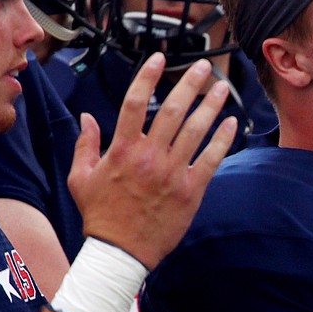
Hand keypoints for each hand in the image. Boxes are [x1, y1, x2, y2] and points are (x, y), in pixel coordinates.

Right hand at [68, 54, 236, 269]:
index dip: (148, 76)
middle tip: (204, 66)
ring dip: (211, 106)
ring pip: (195, 131)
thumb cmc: (101, 216)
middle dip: (190, 84)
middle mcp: (149, 156)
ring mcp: (172, 173)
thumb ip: (85, 144)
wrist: (121, 253)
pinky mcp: (190, 192)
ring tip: (222, 88)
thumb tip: (86, 117)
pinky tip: (231, 124)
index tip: (160, 58)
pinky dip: (222, 140)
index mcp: (122, 149)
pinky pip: (210, 160)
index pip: (135, 102)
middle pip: (172, 110)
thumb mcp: (81, 178)